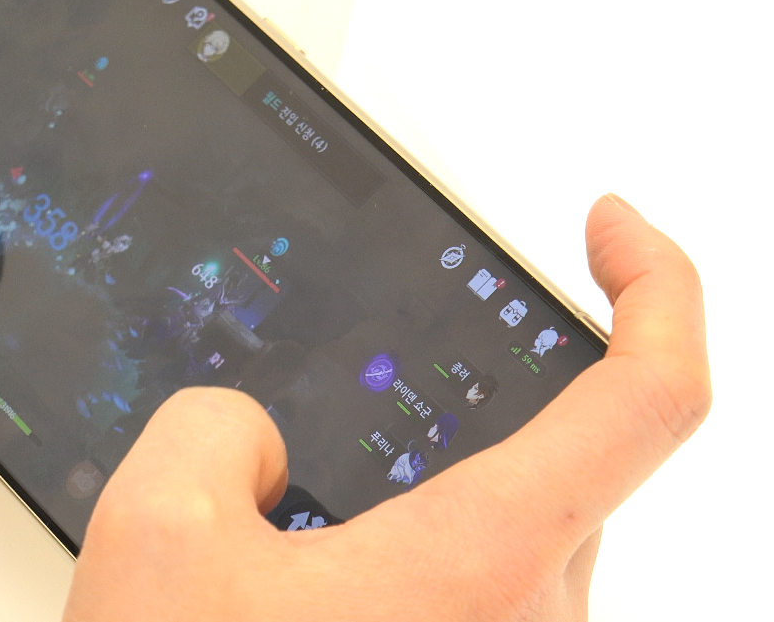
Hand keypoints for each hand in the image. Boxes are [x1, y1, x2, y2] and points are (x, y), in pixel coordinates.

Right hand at [65, 195, 709, 620]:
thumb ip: (213, 422)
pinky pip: (495, 590)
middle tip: (396, 372)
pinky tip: (341, 561)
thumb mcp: (151, 532)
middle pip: (578, 460)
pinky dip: (437, 547)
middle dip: (490, 399)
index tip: (610, 224)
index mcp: (481, 567)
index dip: (659, 284)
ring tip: (333, 508)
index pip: (653, 398)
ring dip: (446, 488)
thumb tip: (254, 442)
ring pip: (528, 531)